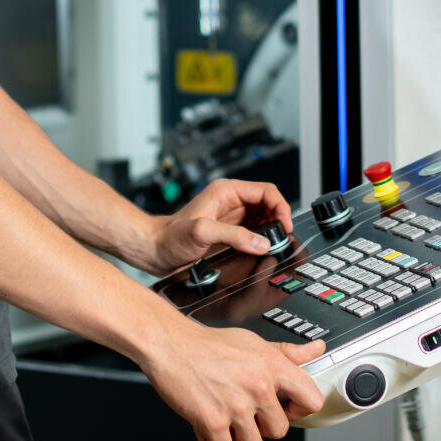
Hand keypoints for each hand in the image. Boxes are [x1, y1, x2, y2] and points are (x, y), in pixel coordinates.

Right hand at [138, 316, 326, 440]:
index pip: (312, 400)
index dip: (300, 409)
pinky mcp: (213, 422)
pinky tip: (210, 426)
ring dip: (239, 439)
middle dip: (261, 426)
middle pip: (280, 431)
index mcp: (272, 366)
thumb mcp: (254, 342)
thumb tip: (315, 350)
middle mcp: (258, 386)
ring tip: (227, 419)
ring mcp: (236, 406)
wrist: (170, 345)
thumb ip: (287, 352)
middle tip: (244, 411)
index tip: (285, 407)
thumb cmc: (209, 345)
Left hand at [139, 178, 294, 275]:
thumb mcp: (203, 233)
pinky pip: (254, 231)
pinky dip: (262, 239)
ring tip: (274, 244)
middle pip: (268, 203)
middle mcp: (230, 200)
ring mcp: (231, 216)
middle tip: (281, 238)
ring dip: (271, 230)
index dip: (280, 207)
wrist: (155, 249)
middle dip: (278, 219)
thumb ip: (234, 236)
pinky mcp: (229, 231)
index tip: (285, 226)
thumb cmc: (170, 237)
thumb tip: (262, 243)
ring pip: (263, 217)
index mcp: (226, 191)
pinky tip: (262, 249)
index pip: (266, 191)